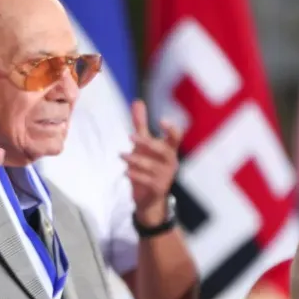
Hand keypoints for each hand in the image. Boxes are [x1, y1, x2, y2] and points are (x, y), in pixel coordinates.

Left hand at [122, 100, 182, 225]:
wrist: (150, 198)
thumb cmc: (148, 165)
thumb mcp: (144, 145)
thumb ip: (141, 124)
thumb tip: (137, 101)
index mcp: (169, 149)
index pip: (176, 137)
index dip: (171, 129)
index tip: (162, 120)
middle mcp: (170, 161)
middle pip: (162, 150)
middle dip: (147, 143)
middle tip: (130, 136)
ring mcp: (165, 176)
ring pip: (151, 166)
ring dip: (135, 160)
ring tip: (121, 155)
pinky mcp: (157, 188)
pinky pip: (146, 180)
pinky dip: (135, 175)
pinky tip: (126, 172)